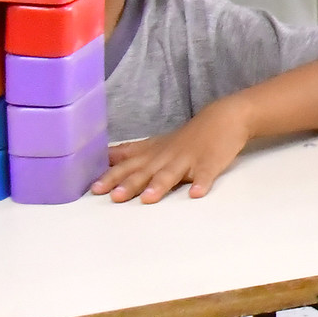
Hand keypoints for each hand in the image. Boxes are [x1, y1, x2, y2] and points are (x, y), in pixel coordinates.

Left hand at [91, 100, 252, 202]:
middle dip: (130, 184)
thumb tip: (102, 158)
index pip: (127, 165)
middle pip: (145, 171)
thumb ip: (129, 153)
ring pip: (171, 173)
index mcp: (152, 154)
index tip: (94, 188)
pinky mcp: (210, 162)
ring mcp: (188, 159)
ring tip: (149, 198)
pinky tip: (196, 194)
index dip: (111, 176)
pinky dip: (201, 183)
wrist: (222, 119)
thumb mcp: (154, 143)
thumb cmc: (186, 137)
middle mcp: (165, 157)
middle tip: (115, 197)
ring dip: (159, 185)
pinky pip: (206, 174)